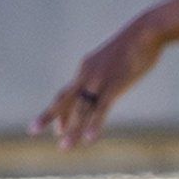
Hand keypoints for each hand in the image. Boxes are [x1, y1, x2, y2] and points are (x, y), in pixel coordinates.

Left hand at [33, 15, 167, 149]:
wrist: (146, 30)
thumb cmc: (134, 44)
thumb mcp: (113, 59)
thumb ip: (105, 72)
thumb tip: (107, 81)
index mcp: (85, 68)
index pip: (67, 94)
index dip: (59, 112)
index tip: (57, 129)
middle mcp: (87, 75)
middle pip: (64, 99)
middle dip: (49, 116)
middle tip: (32, 130)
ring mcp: (100, 80)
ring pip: (82, 109)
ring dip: (73, 130)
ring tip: (64, 148)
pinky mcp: (115, 84)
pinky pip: (102, 108)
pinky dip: (95, 124)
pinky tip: (89, 139)